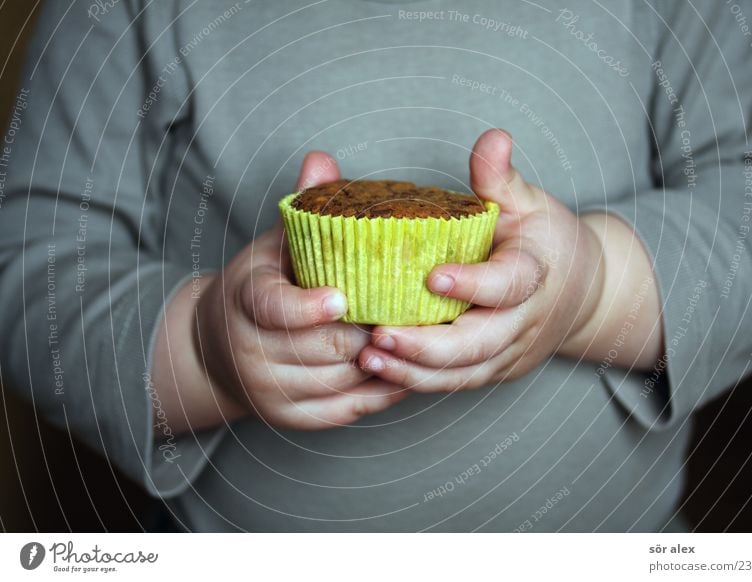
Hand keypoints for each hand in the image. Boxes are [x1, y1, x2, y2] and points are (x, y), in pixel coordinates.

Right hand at [153, 152, 406, 432]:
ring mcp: (269, 389)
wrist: (219, 347)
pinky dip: (381, 390)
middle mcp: (251, 350)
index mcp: (246, 299)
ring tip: (421, 337)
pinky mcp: (290, 418)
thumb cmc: (262, 286)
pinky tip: (405, 368)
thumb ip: (303, 207)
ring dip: (385, 361)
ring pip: (343, 380)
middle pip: (325, 347)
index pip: (273, 308)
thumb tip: (322, 160)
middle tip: (415, 312)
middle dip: (372, 330)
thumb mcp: (276, 245)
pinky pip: (347, 409)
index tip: (341, 298)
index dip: (307, 307)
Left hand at [357, 129, 605, 391]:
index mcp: (536, 272)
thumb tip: (491, 138)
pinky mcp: (496, 369)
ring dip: (415, 371)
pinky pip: (458, 382)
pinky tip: (382, 372)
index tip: (433, 279)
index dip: (475, 284)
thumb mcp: (530, 203)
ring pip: (465, 371)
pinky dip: (420, 381)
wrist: (585, 292)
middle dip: (428, 345)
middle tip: (378, 334)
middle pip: (480, 343)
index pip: (510, 283)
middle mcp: (525, 320)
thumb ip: (502, 178)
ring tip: (368, 358)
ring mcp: (511, 351)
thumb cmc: (547, 241)